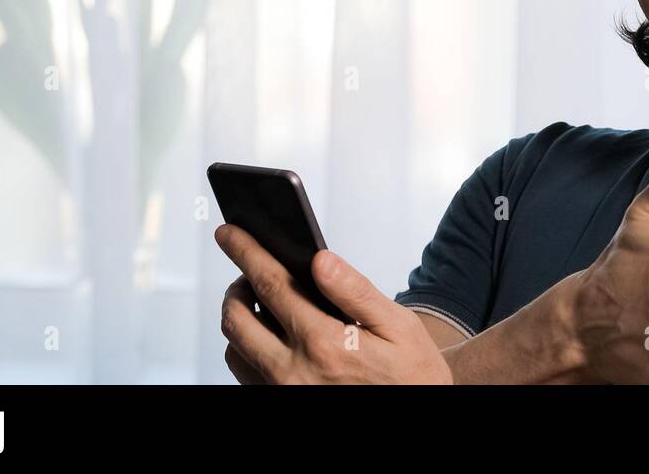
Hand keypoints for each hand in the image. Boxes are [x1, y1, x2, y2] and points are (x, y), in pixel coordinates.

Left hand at [215, 224, 452, 383]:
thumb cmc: (411, 374)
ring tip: (263, 302)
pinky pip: (244, 373)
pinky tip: (270, 335)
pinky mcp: (281, 404)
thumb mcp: (398, 326)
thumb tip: (320, 260)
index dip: (246, 253)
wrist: (418, 415)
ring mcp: (282, 393)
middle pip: (237, 318)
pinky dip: (246, 347)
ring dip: (239, 318)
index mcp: (324, 344)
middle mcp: (294, 372)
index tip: (229, 233)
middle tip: (251, 271)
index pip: (271, 285)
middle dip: (236, 286)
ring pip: (234, 347)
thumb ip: (356, 291)